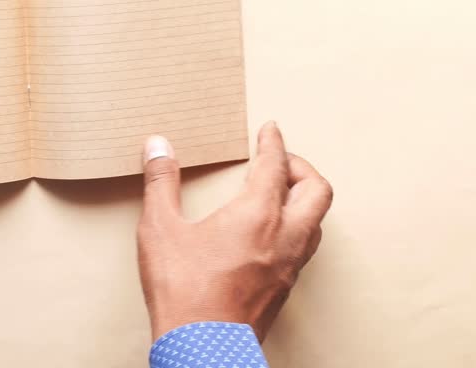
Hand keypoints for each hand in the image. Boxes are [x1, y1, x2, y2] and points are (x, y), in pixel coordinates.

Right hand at [136, 121, 332, 341]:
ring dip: (304, 199)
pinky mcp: (285, 289)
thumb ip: (161, 183)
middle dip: (302, 168)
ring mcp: (289, 266)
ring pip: (317, 222)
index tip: (270, 130)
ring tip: (281, 193)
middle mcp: (283, 237)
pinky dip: (297, 227)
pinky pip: (305, 248)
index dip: (274, 142)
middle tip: (280, 161)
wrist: (202, 350)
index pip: (277, 165)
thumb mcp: (160, 230)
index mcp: (258, 215)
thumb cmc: (183, 292)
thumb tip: (158, 146)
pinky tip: (272, 234)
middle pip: (317, 190)